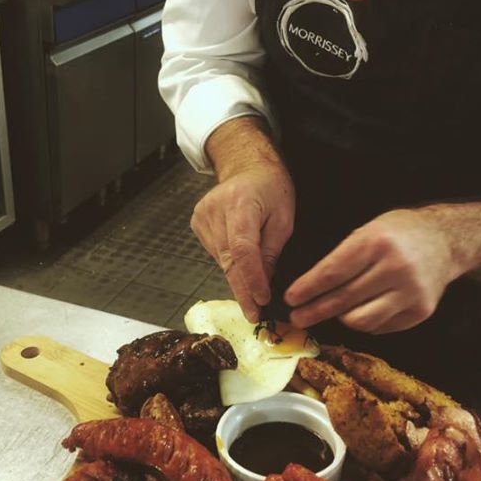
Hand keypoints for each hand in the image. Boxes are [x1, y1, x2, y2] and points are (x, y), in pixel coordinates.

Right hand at [191, 163, 294, 322]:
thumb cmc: (271, 188)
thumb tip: (263, 283)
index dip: (251, 279)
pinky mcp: (197, 223)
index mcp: (240, 204)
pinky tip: (240, 261)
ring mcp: (202, 216)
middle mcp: (215, 210)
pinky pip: (216, 253)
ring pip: (221, 260)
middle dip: (244, 290)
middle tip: (254, 313)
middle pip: (229, 260)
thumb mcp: (283, 219)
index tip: (261, 300)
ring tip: (254, 288)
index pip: (243, 249)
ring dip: (237, 277)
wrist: (247, 167)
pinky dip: (230, 263)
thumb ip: (271, 251)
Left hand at [284, 208, 459, 333]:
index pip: (333, 272)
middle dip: (315, 310)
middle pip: (344, 299)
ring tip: (332, 312)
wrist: (446, 240)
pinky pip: (381, 326)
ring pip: (361, 320)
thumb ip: (344, 256)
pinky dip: (365, 322)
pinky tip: (360, 312)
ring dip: (340, 318)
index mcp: (377, 242)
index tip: (290, 299)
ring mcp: (411, 292)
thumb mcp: (369, 230)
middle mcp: (395, 267)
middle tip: (297, 317)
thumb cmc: (399, 233)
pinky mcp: (421, 311)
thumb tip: (310, 287)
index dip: (308, 289)